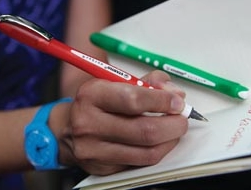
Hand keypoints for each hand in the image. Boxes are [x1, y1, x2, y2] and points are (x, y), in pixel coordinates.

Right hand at [58, 70, 188, 174]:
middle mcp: (88, 123)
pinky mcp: (101, 168)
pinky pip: (139, 164)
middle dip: (173, 125)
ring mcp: (94, 150)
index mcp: (91, 95)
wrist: (68, 129)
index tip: (177, 102)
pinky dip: (156, 152)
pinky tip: (159, 142)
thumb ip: (148, 82)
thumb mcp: (115, 82)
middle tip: (182, 118)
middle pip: (144, 131)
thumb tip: (174, 93)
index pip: (133, 100)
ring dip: (170, 141)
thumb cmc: (97, 103)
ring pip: (146, 152)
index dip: (162, 101)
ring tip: (174, 130)